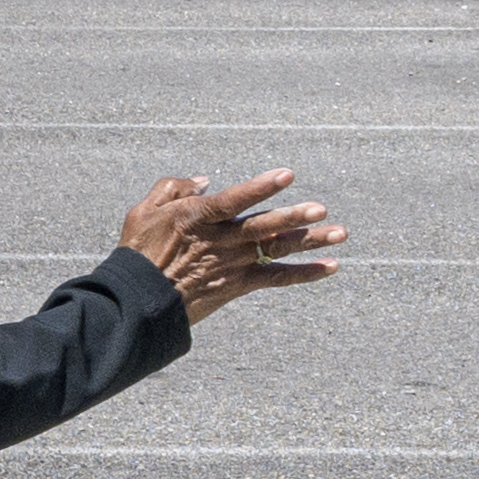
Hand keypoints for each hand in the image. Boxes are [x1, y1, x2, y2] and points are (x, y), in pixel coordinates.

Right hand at [120, 168, 335, 323]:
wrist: (138, 302)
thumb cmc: (137, 253)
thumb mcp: (143, 211)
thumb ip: (173, 188)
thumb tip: (206, 181)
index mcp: (197, 218)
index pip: (235, 200)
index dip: (261, 187)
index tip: (287, 175)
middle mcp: (220, 242)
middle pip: (263, 228)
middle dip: (293, 218)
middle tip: (321, 209)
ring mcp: (231, 265)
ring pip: (276, 250)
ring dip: (310, 241)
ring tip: (340, 233)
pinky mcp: (237, 285)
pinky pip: (277, 279)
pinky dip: (304, 274)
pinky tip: (330, 267)